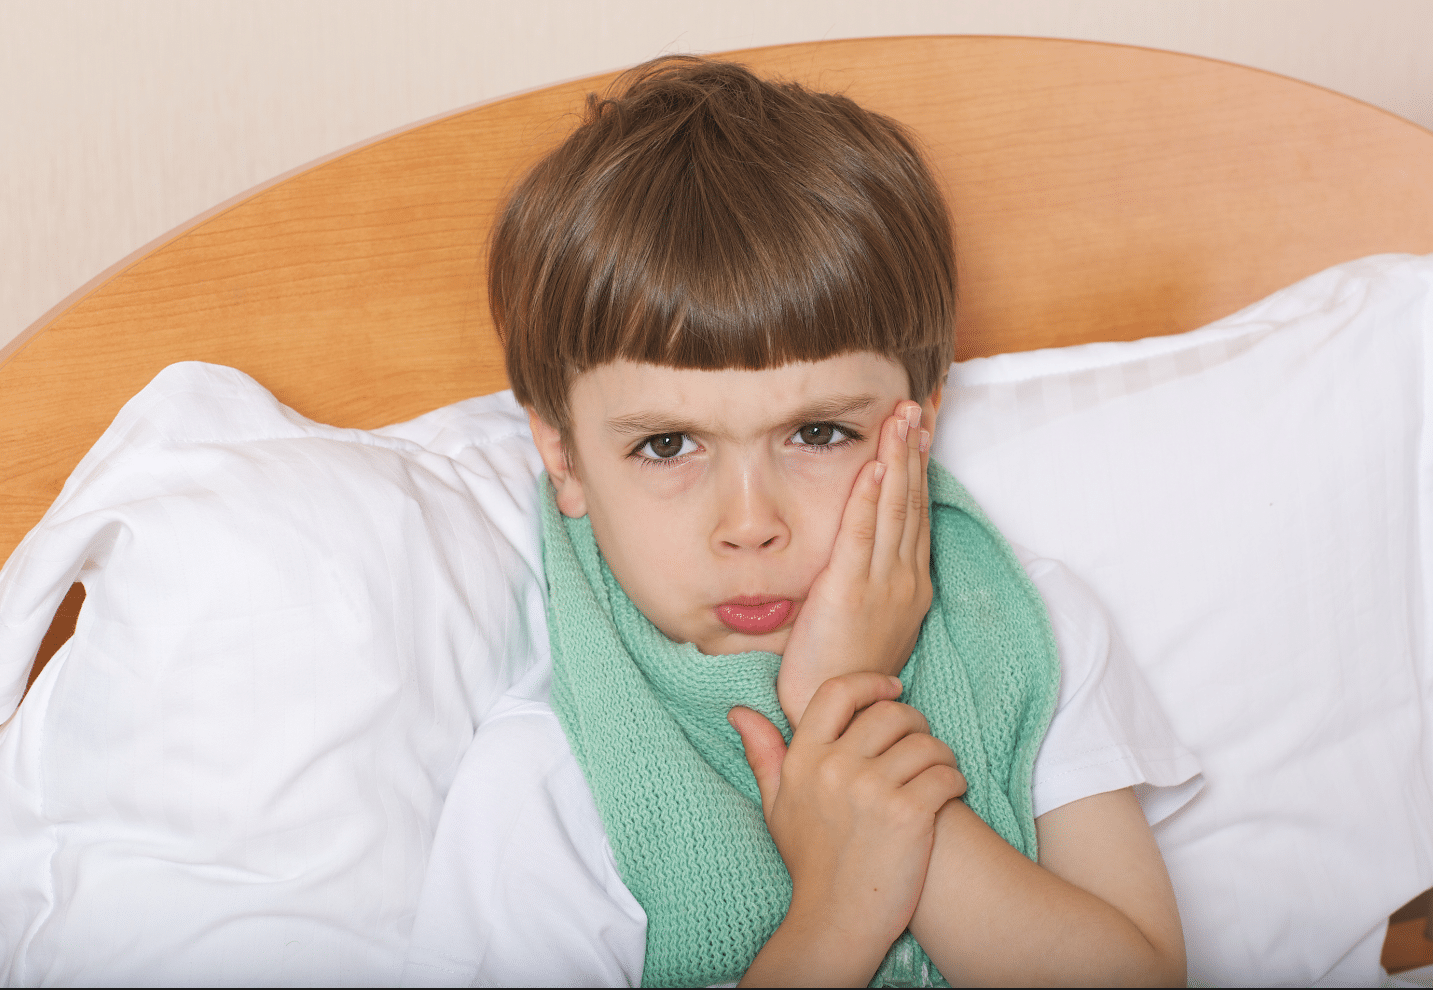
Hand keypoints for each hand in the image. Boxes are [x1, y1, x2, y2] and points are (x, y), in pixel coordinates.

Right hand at [730, 673, 966, 985]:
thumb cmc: (810, 862)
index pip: (838, 691)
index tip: (892, 688)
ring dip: (939, 753)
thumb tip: (739, 711)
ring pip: (925, 742)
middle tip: (920, 741)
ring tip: (937, 770)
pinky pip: (945, 774)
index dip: (871, 681)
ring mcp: (872, 790)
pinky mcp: (908, 815)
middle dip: (914, 722)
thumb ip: (763, 754)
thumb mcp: (776, 805)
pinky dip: (954, 780)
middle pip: (890, 713)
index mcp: (804, 759)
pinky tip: (949, 792)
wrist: (836, 920)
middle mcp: (835, 767)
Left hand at [777, 400, 931, 725]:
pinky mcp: (850, 591)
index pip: (918, 516)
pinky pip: (862, 535)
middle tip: (915, 407)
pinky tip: (871, 464)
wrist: (835, 715)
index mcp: (912, 587)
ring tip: (900, 418)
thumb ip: (868, 585)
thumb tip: (861, 558)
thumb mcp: (868, 623)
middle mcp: (905, 580)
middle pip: (912, 503)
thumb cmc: (845, 674)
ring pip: (894, 509)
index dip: (920, 472)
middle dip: (913, 451)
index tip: (920, 434)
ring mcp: (882, 585)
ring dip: (897, 459)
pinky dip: (868, 497)